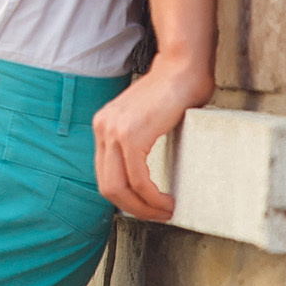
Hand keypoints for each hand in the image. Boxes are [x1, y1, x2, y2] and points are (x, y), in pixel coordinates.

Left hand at [91, 56, 213, 221]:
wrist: (183, 70)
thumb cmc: (174, 94)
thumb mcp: (146, 121)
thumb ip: (138, 141)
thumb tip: (145, 176)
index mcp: (103, 126)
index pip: (105, 174)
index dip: (124, 197)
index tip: (146, 206)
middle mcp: (102, 128)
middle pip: (107, 186)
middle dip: (133, 208)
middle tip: (157, 215)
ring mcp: (113, 132)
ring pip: (120, 188)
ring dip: (144, 207)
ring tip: (165, 211)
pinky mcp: (130, 136)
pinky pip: (138, 180)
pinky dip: (152, 197)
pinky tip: (167, 201)